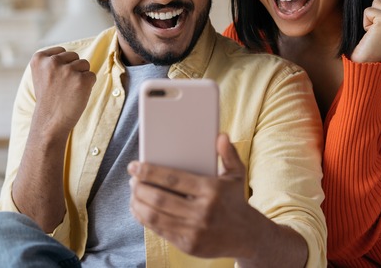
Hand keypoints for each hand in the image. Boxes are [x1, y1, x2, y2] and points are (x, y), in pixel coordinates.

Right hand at [29, 46, 95, 138]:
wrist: (50, 122)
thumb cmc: (48, 98)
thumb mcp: (41, 75)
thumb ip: (51, 61)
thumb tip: (71, 55)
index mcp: (39, 58)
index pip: (61, 51)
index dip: (62, 65)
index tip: (54, 80)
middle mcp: (53, 61)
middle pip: (74, 56)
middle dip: (72, 69)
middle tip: (62, 87)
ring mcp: (68, 70)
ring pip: (84, 64)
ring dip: (80, 76)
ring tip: (69, 91)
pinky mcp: (82, 80)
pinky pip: (92, 76)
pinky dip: (88, 85)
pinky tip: (76, 95)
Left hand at [128, 134, 256, 258]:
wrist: (247, 236)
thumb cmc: (236, 200)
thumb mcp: (237, 175)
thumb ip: (228, 154)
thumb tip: (221, 136)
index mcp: (211, 190)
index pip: (173, 179)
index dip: (149, 172)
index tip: (135, 166)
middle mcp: (202, 211)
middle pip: (160, 198)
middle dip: (139, 188)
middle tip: (132, 180)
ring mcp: (194, 230)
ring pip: (155, 216)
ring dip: (138, 204)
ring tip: (133, 194)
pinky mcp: (188, 245)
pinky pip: (159, 230)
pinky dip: (144, 219)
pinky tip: (139, 209)